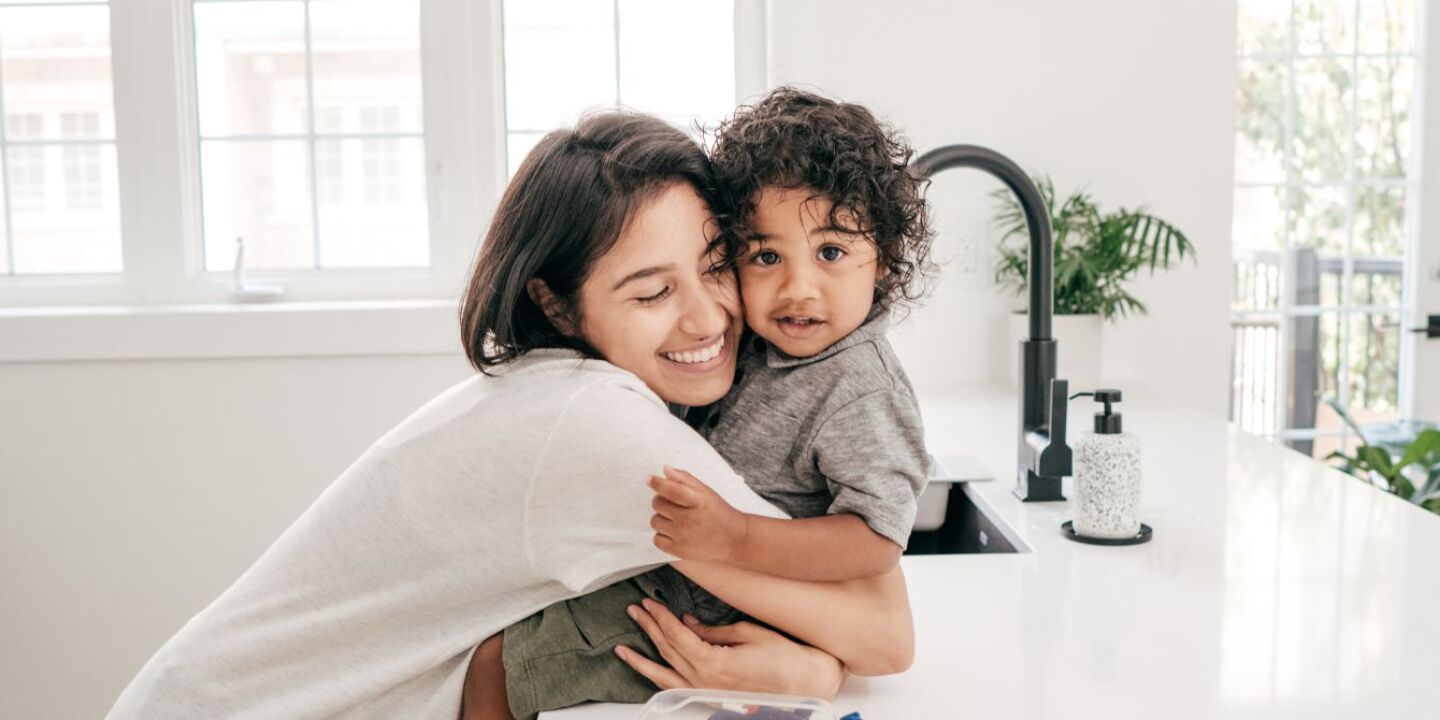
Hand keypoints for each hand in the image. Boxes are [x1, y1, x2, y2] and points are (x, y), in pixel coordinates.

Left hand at [614, 598, 845, 698]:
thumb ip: (713, 631)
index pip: (677, 636)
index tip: (649, 603)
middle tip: (635, 610)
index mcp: (713, 663)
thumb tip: (687, 623)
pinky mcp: (712, 696)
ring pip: (665, 673)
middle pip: (668, 650)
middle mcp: (705, 680)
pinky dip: (657, 680)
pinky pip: (676, 688)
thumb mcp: (747, 632)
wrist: (805, 682)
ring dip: (643, 657)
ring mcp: (707, 691)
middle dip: (650, 628)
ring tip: (623, 647)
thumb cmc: (782, 655)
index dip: (661, 618)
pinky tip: (644, 672)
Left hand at [649, 466, 748, 561]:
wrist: (733, 539)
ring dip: (661, 518)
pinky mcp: (679, 551)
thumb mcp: (706, 492)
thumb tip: (665, 470)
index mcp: (698, 501)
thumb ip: (685, 479)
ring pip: (655, 521)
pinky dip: (662, 534)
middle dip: (661, 501)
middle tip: (671, 503)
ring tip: (676, 519)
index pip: (672, 490)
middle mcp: (690, 519)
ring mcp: (683, 536)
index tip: (649, 479)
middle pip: (658, 504)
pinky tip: (674, 532)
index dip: (657, 483)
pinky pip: (657, 539)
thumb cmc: (718, 512)